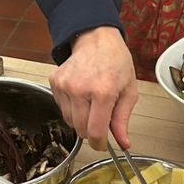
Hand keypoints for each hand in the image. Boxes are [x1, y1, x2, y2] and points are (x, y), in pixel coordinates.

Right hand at [49, 26, 137, 150]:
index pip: (95, 131)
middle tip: (100, 117)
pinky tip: (80, 94)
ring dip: (80, 119)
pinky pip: (61, 107)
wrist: (96, 39)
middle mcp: (80, 89)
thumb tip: (123, 143)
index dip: (99, 143)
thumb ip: (122, 119)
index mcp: (102, 92)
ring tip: (91, 102)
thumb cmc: (115, 62)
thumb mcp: (129, 91)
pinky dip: (71, 107)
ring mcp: (64, 85)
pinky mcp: (55, 82)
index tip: (101, 144)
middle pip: (80, 129)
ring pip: (69, 121)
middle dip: (91, 130)